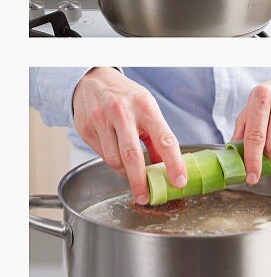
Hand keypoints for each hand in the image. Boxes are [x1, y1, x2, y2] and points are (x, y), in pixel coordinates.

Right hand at [72, 68, 186, 204]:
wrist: (92, 80)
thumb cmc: (127, 98)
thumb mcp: (148, 110)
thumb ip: (157, 138)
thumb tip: (166, 168)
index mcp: (145, 107)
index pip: (165, 140)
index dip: (174, 164)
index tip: (179, 182)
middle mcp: (122, 112)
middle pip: (133, 155)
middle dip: (140, 181)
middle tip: (145, 197)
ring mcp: (101, 120)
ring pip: (114, 159)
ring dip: (124, 172)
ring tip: (131, 172)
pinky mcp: (85, 128)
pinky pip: (101, 155)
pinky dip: (112, 160)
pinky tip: (115, 153)